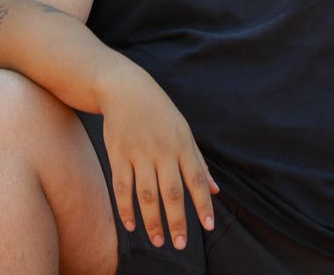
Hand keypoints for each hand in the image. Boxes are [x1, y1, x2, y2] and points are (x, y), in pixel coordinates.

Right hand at [98, 62, 218, 250]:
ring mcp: (138, 153)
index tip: (207, 226)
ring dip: (152, 221)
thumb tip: (215, 191)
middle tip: (180, 244)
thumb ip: (199, 162)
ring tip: (158, 241)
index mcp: (182, 144)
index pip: (196, 179)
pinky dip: (125, 208)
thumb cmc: (159, 113)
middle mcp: (162, 150)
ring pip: (146, 194)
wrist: (124, 88)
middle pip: (171, 192)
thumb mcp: (184, 131)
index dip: (203, 204)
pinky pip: (122, 187)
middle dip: (177, 221)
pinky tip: (131, 225)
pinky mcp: (117, 154)